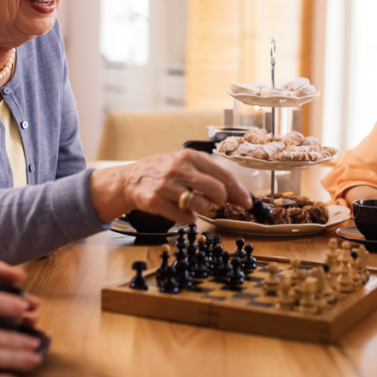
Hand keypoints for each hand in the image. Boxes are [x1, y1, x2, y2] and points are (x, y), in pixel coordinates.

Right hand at [93, 149, 251, 224]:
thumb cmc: (162, 172)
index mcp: (189, 156)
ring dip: (203, 210)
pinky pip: (184, 217)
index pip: (223, 174)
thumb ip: (208, 175)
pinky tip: (183, 211)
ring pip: (201, 205)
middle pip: (216, 190)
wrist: (129, 180)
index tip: (247, 202)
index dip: (239, 191)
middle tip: (218, 203)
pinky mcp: (156, 201)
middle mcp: (179, 169)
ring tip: (193, 204)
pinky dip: (189, 219)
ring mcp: (166, 185)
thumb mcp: (184, 164)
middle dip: (222, 201)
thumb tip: (236, 194)